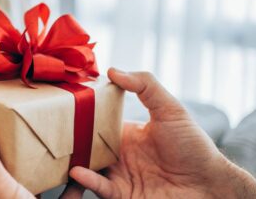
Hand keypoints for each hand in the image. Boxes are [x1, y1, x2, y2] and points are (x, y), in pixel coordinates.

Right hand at [66, 68, 255, 198]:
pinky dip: (87, 180)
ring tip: (52, 167)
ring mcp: (119, 176)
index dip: (76, 119)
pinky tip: (78, 172)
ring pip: (84, 172)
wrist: (211, 185)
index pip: (92, 125)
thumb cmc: (194, 146)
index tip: (56, 111)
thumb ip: (145, 85)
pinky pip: (99, 188)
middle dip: (64, 147)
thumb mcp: (170, 109)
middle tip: (44, 139)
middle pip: (83, 149)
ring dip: (68, 171)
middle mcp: (117, 155)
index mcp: (124, 134)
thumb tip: (113, 70)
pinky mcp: (123, 195)